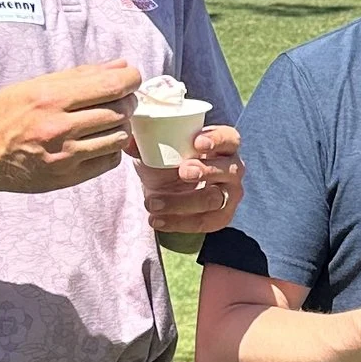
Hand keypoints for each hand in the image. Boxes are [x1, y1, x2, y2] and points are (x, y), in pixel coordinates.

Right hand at [0, 63, 138, 195]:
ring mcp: (64, 155)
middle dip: (128, 101)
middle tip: (122, 98)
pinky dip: (110, 149)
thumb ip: (80, 76)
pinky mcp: (67, 177)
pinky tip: (96, 141)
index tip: (133, 78)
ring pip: (118, 137)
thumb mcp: (35, 85)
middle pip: (119, 111)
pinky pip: (109, 161)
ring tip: (107, 120)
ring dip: (120, 126)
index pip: (110, 87)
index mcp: (50, 98)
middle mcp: (59, 127)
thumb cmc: (3, 113)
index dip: (132, 80)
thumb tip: (121, 67)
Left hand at [141, 122, 244, 236]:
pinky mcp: (222, 216)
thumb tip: (127, 141)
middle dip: (206, 171)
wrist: (163, 190)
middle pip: (229, 170)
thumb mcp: (155, 148)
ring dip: (181, 202)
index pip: (229, 138)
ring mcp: (230, 194)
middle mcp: (232, 168)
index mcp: (222, 144)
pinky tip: (157, 220)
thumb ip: (143, 141)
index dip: (217, 140)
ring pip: (214, 199)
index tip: (197, 143)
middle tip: (182, 172)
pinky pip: (205, 222)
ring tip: (152, 203)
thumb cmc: (166, 161)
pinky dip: (179, 223)